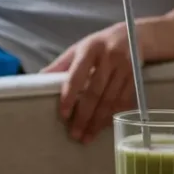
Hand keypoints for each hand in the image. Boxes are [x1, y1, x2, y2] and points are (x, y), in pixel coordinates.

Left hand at [43, 23, 136, 143]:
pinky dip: (114, 116)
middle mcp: (108, 57)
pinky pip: (124, 101)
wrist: (135, 36)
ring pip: (110, 99)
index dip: (70, 96)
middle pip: (95, 92)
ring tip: (88, 137)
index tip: (63, 115)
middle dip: (84, 116)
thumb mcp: (78, 49)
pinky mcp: (136, 77)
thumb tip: (37, 80)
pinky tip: (105, 127)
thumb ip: (60, 66)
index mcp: (89, 49)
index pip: (77, 75)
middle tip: (75, 134)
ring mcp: (124, 67)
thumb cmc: (99, 45)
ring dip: (98, 121)